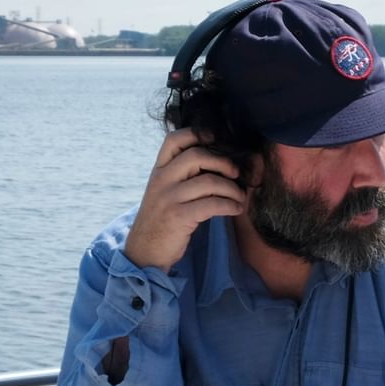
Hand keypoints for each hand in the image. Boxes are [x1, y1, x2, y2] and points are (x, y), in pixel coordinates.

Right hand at [120, 129, 244, 272]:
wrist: (144, 251)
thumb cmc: (161, 219)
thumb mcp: (162, 191)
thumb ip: (180, 174)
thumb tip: (217, 161)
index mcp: (158, 170)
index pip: (174, 140)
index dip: (197, 134)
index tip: (216, 140)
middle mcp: (161, 180)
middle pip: (197, 156)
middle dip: (223, 163)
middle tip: (235, 174)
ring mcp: (168, 198)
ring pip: (209, 181)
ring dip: (232, 189)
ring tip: (240, 197)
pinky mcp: (178, 217)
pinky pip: (212, 204)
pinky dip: (230, 205)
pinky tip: (235, 209)